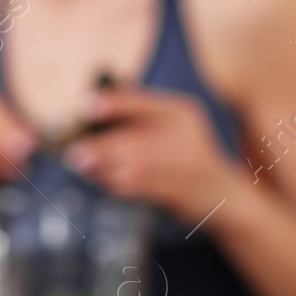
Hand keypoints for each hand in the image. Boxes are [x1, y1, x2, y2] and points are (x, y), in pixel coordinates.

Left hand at [63, 86, 242, 222]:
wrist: (219, 192)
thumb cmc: (186, 151)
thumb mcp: (174, 121)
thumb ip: (141, 112)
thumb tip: (94, 107)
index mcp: (179, 112)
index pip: (142, 103)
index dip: (113, 104)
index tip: (85, 107)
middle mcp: (184, 136)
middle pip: (135, 141)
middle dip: (101, 148)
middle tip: (75, 153)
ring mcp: (183, 166)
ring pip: (134, 167)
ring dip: (104, 169)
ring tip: (84, 166)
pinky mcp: (177, 191)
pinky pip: (139, 187)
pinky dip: (116, 184)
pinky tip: (103, 180)